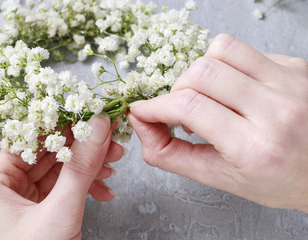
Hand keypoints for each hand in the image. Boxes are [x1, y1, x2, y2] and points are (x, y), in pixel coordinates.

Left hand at [0, 113, 122, 239]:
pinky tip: (104, 190)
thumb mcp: (59, 212)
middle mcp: (4, 186)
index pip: (31, 137)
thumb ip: (80, 168)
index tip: (93, 117)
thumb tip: (98, 126)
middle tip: (112, 141)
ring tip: (114, 165)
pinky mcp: (38, 211)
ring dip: (89, 168)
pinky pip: (62, 188)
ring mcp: (22, 199)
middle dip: (84, 149)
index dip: (65, 125)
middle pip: (48, 152)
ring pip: (59, 170)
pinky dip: (84, 187)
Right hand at [128, 34, 307, 211]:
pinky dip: (225, 68)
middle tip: (181, 110)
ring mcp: (289, 83)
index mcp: (255, 148)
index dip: (154, 107)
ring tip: (208, 96)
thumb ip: (173, 156)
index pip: (189, 107)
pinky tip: (233, 90)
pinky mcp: (294, 66)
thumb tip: (142, 126)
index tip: (143, 111)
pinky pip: (243, 50)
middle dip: (177, 90)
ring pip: (221, 50)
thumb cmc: (277, 180)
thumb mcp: (221, 179)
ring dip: (200, 72)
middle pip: (201, 73)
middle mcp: (276, 110)